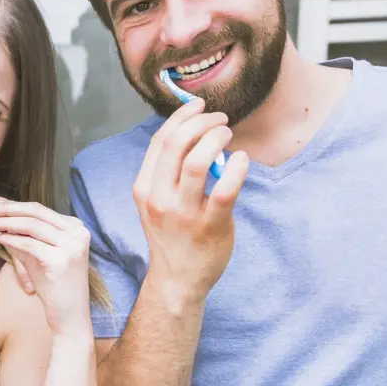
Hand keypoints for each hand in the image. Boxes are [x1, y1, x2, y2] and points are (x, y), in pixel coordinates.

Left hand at [0, 193, 92, 336]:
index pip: (37, 208)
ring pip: (30, 224)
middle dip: (4, 208)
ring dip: (3, 222)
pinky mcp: (62, 260)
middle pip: (34, 211)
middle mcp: (77, 232)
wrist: (69, 315)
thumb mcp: (35, 254)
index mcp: (74, 227)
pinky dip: (9, 238)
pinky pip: (29, 244)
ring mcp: (71, 245)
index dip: (10, 202)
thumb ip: (18, 234)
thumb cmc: (52, 284)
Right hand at [133, 98, 248, 299]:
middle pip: (176, 145)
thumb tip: (193, 135)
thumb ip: (167, 173)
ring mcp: (184, 214)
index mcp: (145, 188)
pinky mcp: (210, 226)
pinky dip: (236, 168)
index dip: (180, 117)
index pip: (160, 142)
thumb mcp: (156, 203)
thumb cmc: (173, 236)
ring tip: (229, 135)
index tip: (198, 105)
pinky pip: (225, 190)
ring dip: (216, 139)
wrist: (178, 279)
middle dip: (201, 122)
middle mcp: (160, 199)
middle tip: (220, 119)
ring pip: (198, 162)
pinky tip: (241, 160)